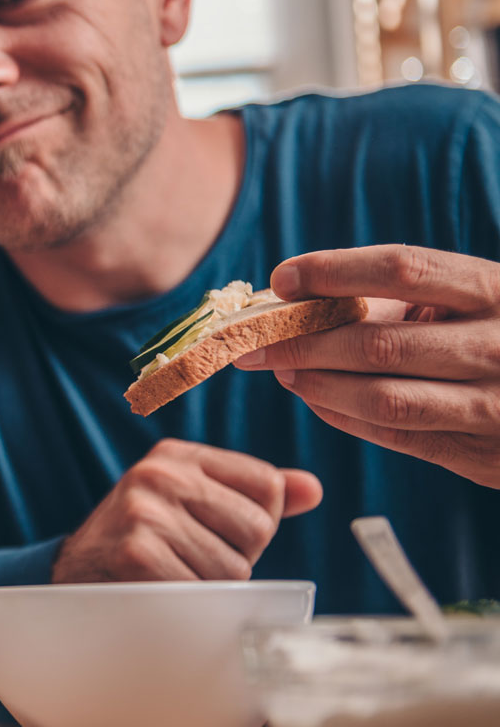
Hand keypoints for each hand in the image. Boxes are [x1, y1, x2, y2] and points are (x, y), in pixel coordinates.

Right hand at [51, 439, 321, 581]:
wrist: (73, 576)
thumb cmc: (144, 541)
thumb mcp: (190, 502)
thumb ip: (250, 495)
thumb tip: (313, 489)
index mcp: (177, 455)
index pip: (266, 485)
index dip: (255, 522)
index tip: (214, 531)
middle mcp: (160, 474)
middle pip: (256, 528)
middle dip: (236, 555)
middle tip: (191, 558)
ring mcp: (145, 513)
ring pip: (235, 567)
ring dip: (213, 584)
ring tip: (175, 573)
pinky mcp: (137, 554)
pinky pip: (204, 591)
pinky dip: (193, 604)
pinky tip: (164, 591)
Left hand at [233, 245, 499, 488]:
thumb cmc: (494, 332)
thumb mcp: (468, 300)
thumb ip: (396, 298)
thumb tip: (292, 300)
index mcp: (496, 289)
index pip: (403, 269)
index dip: (334, 271)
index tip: (281, 278)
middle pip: (380, 343)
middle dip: (303, 343)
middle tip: (252, 343)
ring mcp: (499, 407)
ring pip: (384, 400)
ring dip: (318, 385)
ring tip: (282, 370)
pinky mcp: (486, 458)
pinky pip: (398, 438)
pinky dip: (343, 416)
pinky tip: (315, 397)